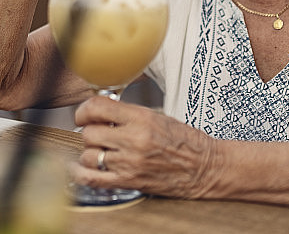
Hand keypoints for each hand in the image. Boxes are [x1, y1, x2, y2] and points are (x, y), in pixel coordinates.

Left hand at [73, 96, 218, 198]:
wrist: (205, 167)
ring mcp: (130, 163)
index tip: (85, 114)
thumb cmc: (186, 141)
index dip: (84, 110)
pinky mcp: (129, 182)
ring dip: (91, 153)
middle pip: (89, 133)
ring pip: (88, 156)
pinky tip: (85, 168)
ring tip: (101, 151)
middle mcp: (133, 140)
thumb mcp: (158, 116)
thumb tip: (101, 111)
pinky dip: (83, 174)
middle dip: (90, 132)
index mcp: (142, 118)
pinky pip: (92, 179)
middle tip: (98, 133)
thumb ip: (128, 114)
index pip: (97, 107)